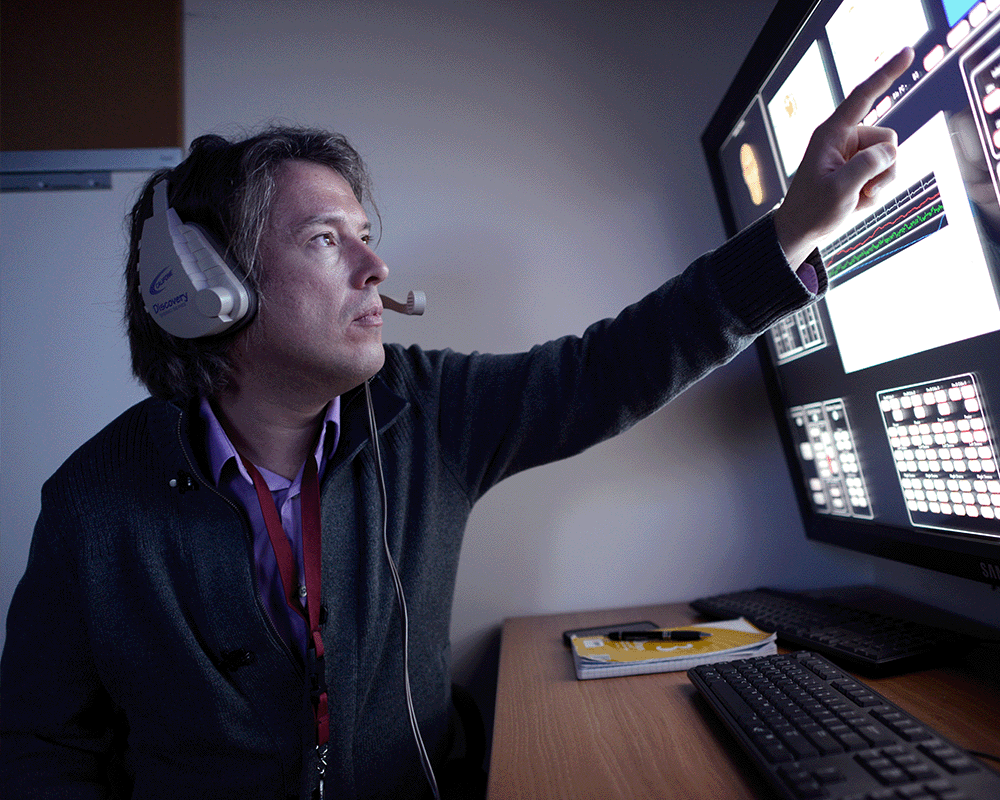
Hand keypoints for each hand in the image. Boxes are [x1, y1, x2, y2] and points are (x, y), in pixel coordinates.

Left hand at [773, 47, 914, 268]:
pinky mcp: (859, 168)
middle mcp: (844, 139)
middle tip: (865, 191)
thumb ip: (867, 166)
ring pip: (891, 156)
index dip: (887, 74)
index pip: (863, 97)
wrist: (801, 231)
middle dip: (885, 165)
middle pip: (888, 137)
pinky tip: (859, 200)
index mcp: (831, 134)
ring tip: (859, 198)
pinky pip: (886, 171)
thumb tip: (890, 150)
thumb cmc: (812, 210)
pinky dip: (878, 189)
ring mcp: (853, 154)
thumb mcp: (840, 190)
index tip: (908, 52)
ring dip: (882, 181)